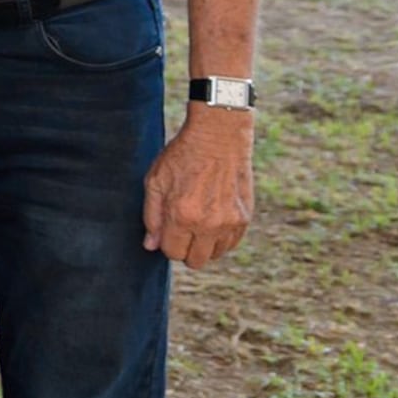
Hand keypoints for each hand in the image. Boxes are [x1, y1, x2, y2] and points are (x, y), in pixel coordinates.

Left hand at [143, 108, 254, 266]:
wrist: (219, 136)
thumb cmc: (182, 156)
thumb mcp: (155, 181)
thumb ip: (151, 217)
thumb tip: (151, 246)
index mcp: (182, 215)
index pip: (172, 252)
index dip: (166, 243)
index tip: (167, 229)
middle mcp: (209, 224)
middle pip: (195, 261)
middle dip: (184, 248)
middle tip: (182, 227)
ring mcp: (230, 222)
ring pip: (214, 254)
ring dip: (203, 244)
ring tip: (198, 221)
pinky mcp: (245, 217)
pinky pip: (231, 244)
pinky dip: (220, 238)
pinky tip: (213, 218)